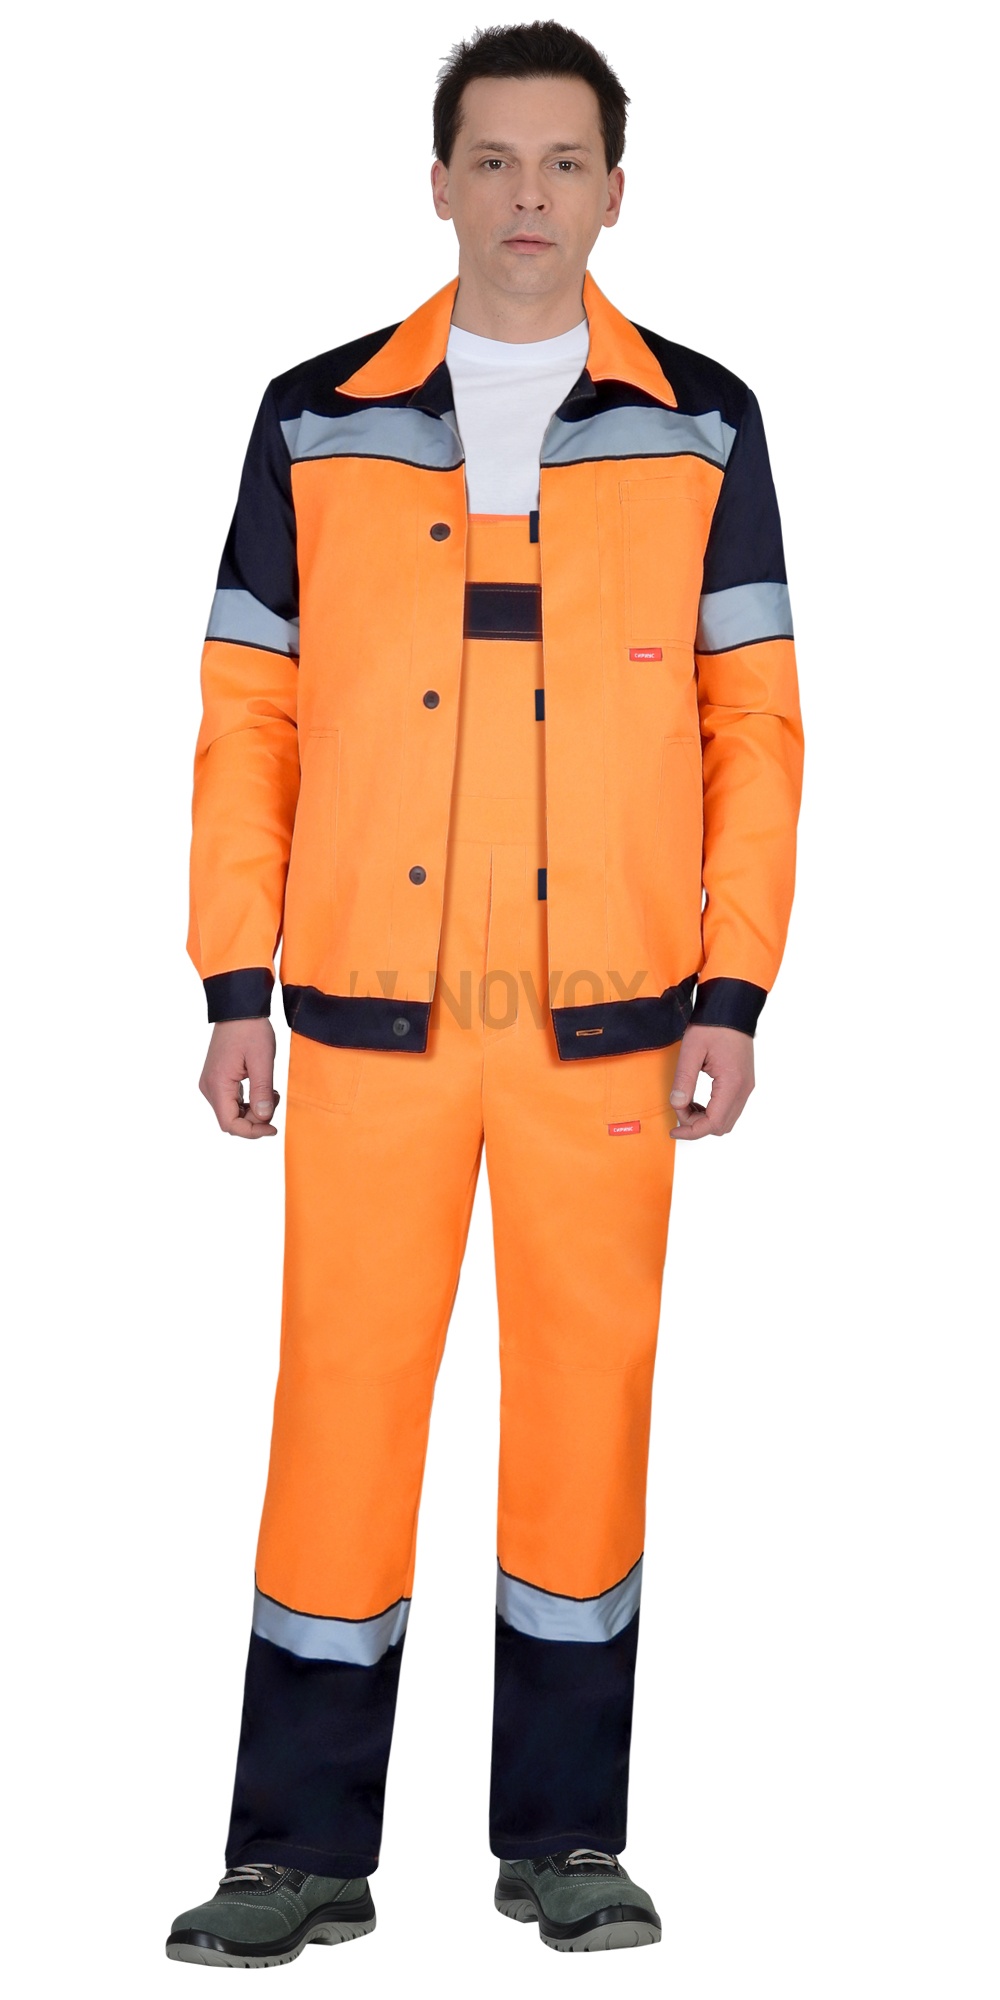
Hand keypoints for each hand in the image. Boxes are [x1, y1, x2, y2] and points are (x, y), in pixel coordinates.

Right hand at [199, 1019, 279, 1138]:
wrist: (239, 1009)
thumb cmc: (250, 1030)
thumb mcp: (262, 1060)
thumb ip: (262, 1091)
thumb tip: (263, 1119)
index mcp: (217, 1084)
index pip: (230, 1124)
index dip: (252, 1132)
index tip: (273, 1128)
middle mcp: (209, 1087)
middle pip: (231, 1120)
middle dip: (255, 1118)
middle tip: (274, 1099)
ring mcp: (211, 1083)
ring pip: (232, 1111)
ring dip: (254, 1109)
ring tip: (271, 1091)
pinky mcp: (217, 1079)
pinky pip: (232, 1100)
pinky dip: (249, 1101)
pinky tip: (263, 1088)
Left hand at [668, 1024, 754, 1140]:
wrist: (732, 1008)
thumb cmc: (713, 1025)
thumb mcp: (691, 1050)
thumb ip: (684, 1079)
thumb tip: (676, 1104)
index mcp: (732, 1083)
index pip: (713, 1123)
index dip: (691, 1131)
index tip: (673, 1130)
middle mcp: (743, 1089)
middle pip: (721, 1126)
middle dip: (697, 1125)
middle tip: (678, 1109)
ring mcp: (746, 1087)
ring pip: (726, 1120)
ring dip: (705, 1119)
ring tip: (686, 1103)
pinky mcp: (743, 1083)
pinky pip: (729, 1108)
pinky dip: (712, 1111)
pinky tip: (698, 1100)